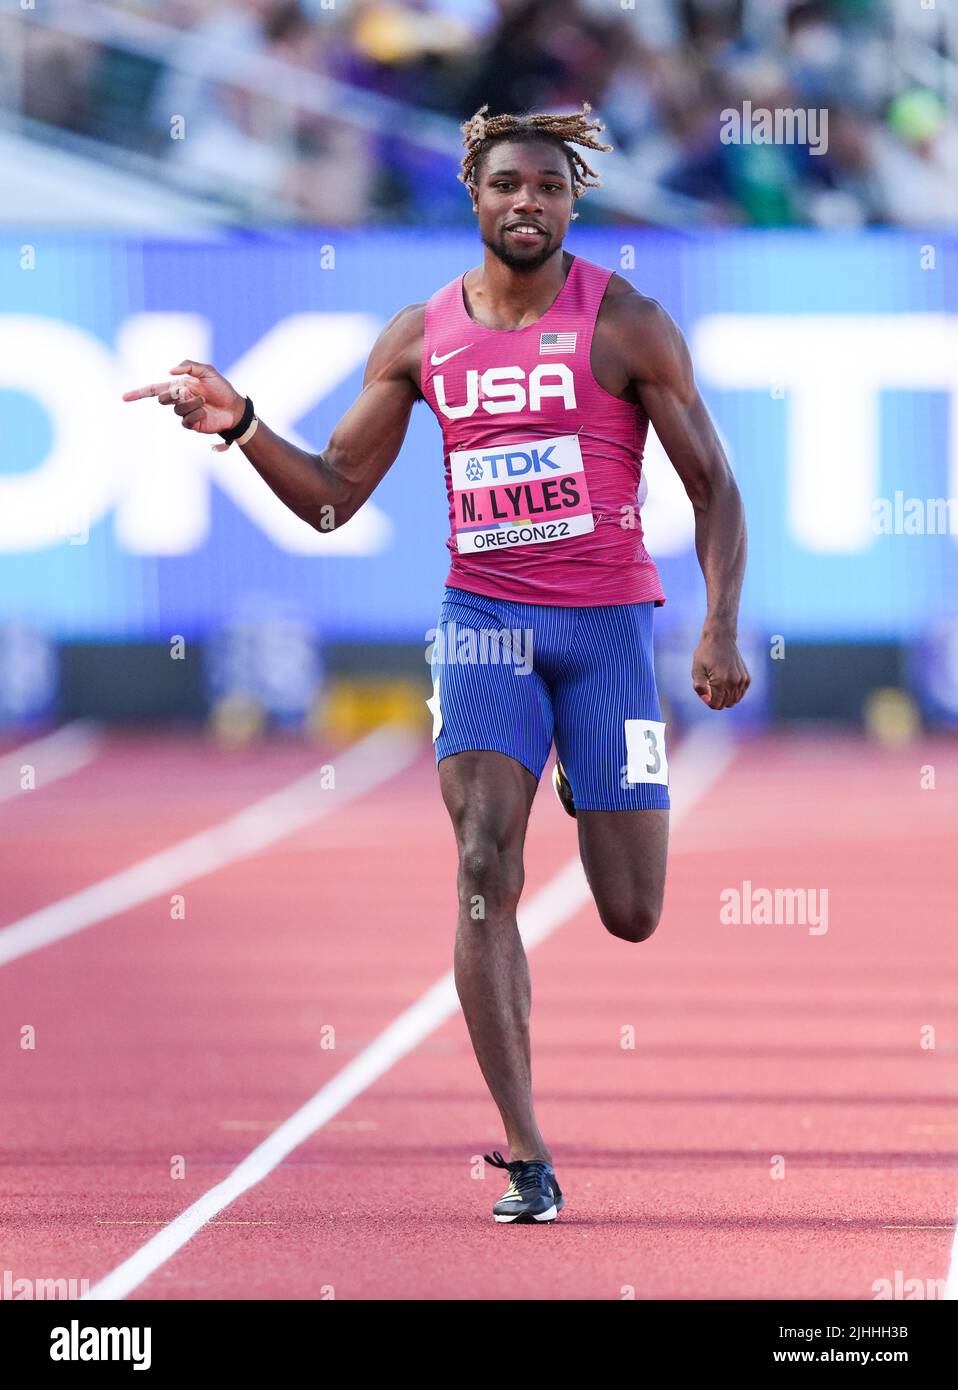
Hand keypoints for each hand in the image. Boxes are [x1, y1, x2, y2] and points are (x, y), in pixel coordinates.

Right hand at [121, 359, 245, 435]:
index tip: (124, 398)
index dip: (139, 393)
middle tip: (188, 392)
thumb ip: (189, 365)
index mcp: (179, 386)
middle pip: (162, 399)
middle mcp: (179, 399)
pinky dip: (196, 413)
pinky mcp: (191, 424)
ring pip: (176, 409)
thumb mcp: (207, 371)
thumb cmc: (222, 388)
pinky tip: (205, 411)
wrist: (234, 408)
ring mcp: (184, 412)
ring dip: (191, 403)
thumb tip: (170, 370)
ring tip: (204, 402)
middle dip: (173, 395)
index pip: (154, 389)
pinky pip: (186, 420)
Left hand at [691, 629, 749, 709]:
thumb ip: (699, 687)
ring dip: (725, 697)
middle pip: (725, 704)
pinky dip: (733, 693)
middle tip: (710, 685)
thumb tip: (706, 700)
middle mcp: (734, 682)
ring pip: (734, 701)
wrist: (721, 638)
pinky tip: (726, 684)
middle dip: (716, 699)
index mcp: (720, 681)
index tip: (705, 690)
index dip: (708, 701)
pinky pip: (740, 694)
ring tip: (718, 684)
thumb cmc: (706, 653)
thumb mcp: (697, 669)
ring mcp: (742, 680)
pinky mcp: (747, 678)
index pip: (716, 705)